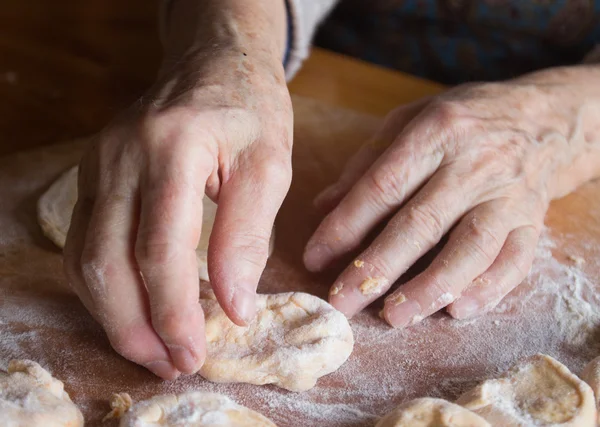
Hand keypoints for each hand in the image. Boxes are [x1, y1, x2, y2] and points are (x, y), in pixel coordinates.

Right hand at [64, 51, 291, 378]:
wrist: (213, 64)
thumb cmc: (250, 110)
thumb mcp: (270, 165)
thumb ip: (248, 235)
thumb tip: (234, 306)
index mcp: (173, 146)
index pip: (160, 246)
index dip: (174, 310)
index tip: (197, 350)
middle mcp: (121, 156)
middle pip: (106, 261)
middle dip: (136, 327)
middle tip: (173, 363)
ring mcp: (98, 165)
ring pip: (84, 259)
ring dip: (114, 316)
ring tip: (154, 349)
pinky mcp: (92, 176)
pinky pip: (82, 243)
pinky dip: (105, 288)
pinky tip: (134, 309)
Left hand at [304, 73, 599, 326]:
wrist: (544, 118)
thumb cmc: (464, 119)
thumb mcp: (410, 121)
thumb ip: (366, 163)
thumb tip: (321, 208)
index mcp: (436, 133)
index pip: (382, 187)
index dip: (345, 226)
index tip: (314, 259)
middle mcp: (474, 164)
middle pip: (421, 223)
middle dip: (378, 268)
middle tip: (343, 302)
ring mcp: (508, 195)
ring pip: (470, 248)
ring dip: (430, 287)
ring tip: (395, 316)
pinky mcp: (534, 221)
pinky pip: (515, 261)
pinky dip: (488, 289)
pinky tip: (457, 310)